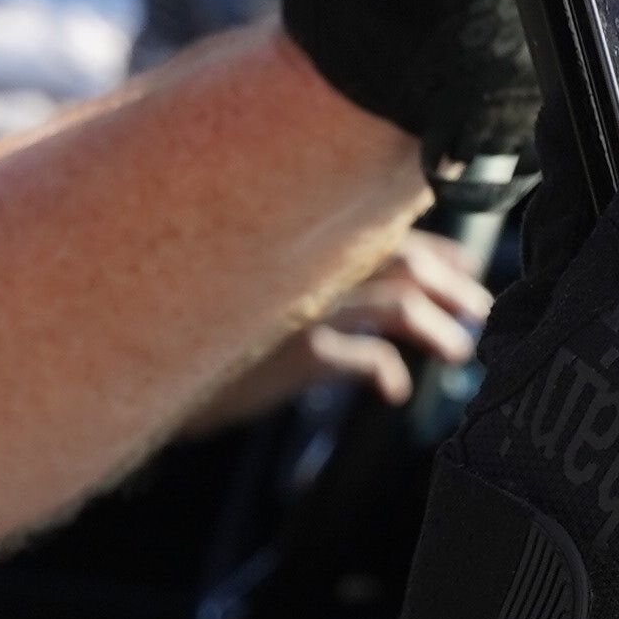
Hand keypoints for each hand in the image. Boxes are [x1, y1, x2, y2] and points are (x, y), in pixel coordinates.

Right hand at [178, 224, 495, 432]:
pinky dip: (388, 373)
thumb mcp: (241, 277)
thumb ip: (291, 265)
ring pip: (397, 302)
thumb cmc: (186, 317)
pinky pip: (364, 358)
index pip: (386, 226)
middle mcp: (307, 261)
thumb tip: (348, 276)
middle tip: (478, 309)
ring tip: (457, 351)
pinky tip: (393, 392)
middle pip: (404, 258)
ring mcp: (304, 304)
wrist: (141, 356)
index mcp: (299, 235)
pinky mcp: (296, 354)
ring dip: (436, 327)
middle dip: (451, 284)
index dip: (432, 246)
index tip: (463, 267)